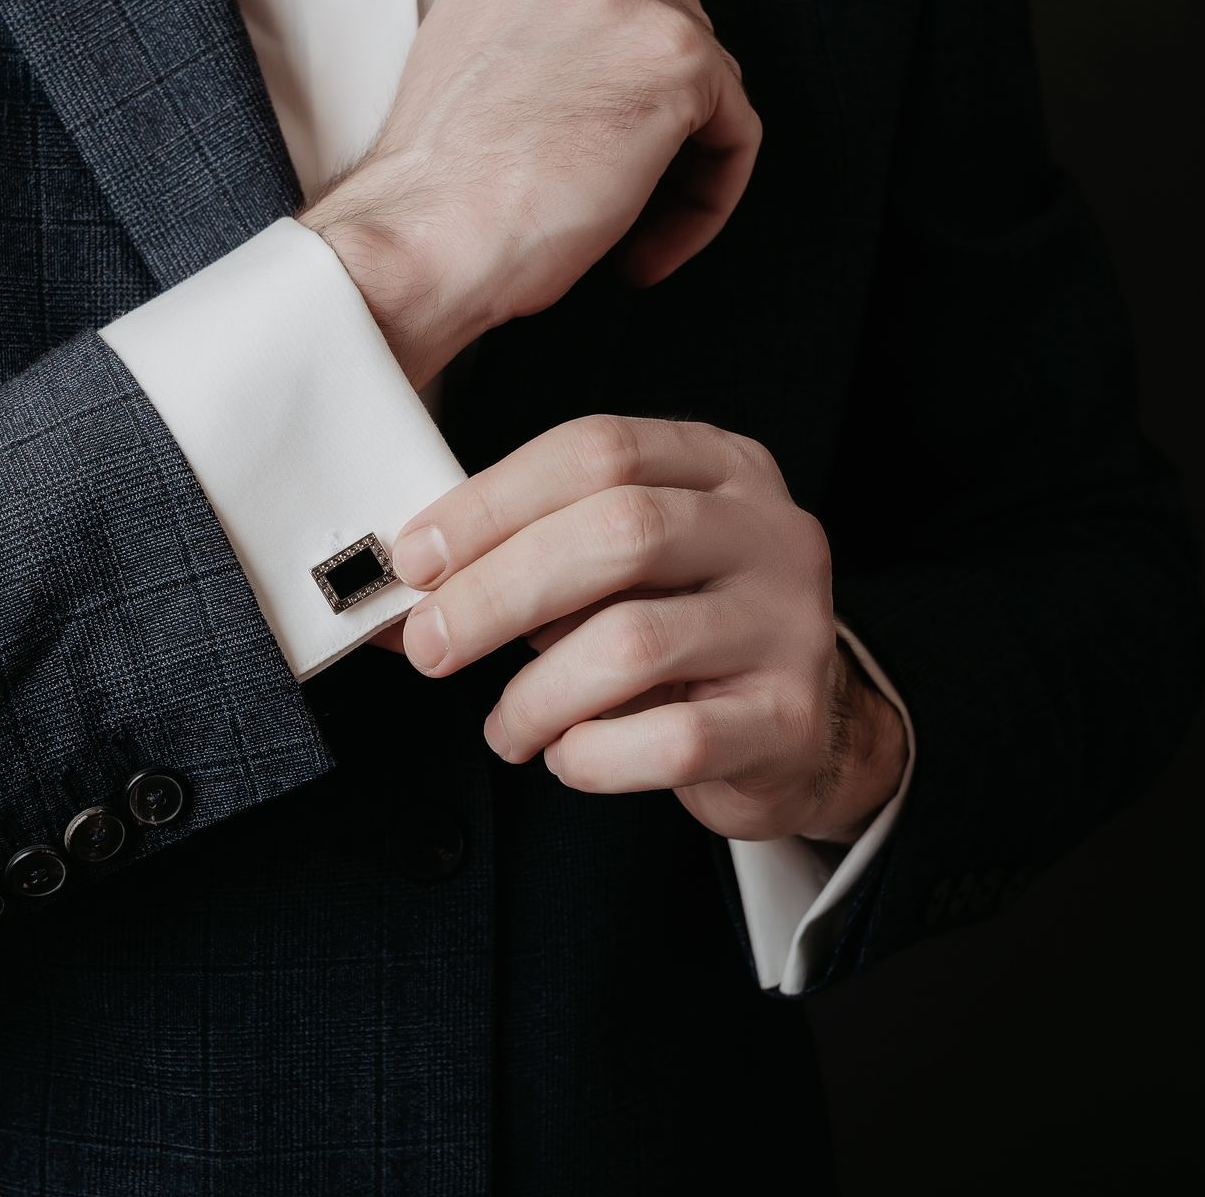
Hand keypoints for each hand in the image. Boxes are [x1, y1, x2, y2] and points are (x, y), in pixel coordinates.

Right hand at [298, 0, 759, 389]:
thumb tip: (608, 71)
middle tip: (636, 170)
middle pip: (676, 10)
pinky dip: (706, 202)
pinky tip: (645, 248)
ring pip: (710, 77)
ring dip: (679, 162)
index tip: (612, 117)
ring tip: (624, 229)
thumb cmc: (437, 189)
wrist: (424, 239)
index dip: (627, 54)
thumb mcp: (474, 60)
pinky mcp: (678, 59)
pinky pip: (736, 134)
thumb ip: (541, 35)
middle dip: (668, 99)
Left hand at [382, 415, 905, 844]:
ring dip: (537, 694)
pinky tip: (568, 756)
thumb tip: (411, 587)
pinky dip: (594, 756)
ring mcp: (790, 624)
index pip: (599, 448)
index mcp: (718, 467)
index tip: (417, 557)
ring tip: (506, 726)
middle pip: (620, 531)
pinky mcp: (789, 719)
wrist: (792, 732)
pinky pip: (671, 740)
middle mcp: (767, 531)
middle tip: (431, 645)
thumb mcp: (617, 569)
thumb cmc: (678, 634)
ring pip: (635, 643)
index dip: (493, 500)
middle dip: (498, 591)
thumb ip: (532, 555)